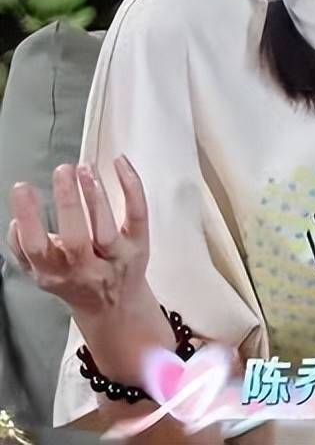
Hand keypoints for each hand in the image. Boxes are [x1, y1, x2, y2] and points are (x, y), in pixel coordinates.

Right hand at [7, 156, 152, 319]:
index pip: (37, 247)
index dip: (28, 217)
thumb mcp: (44, 272)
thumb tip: (17, 223)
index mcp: (54, 273)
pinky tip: (120, 164)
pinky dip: (130, 187)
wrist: (115, 307)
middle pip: (75, 238)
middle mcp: (86, 269)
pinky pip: (137, 214)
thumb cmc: (77, 281)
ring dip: (95, 195)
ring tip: (85, 169)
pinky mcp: (140, 246)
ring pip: (106, 228)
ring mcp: (116, 258)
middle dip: (68, 202)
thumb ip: (25, 251)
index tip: (22, 187)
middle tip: (62, 171)